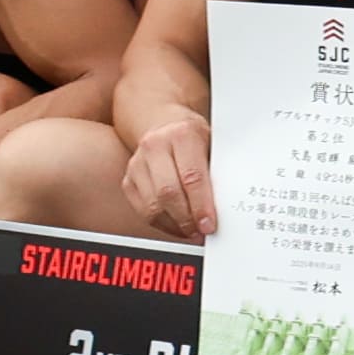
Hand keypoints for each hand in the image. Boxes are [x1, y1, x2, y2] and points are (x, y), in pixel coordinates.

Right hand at [122, 107, 216, 240]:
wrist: (163, 122)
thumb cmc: (193, 137)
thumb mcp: (212, 143)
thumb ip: (217, 171)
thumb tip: (225, 206)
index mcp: (182, 135)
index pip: (192, 177)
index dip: (201, 205)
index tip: (209, 224)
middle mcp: (155, 146)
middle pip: (168, 193)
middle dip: (186, 219)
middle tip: (201, 232)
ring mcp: (137, 163)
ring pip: (152, 205)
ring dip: (174, 225)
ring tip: (191, 232)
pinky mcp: (128, 179)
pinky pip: (141, 209)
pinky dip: (160, 223)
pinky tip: (176, 226)